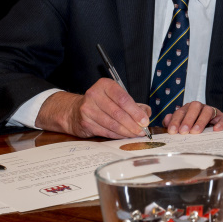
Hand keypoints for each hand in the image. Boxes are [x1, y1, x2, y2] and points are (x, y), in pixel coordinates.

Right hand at [35, 79, 150, 138]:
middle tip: (143, 130)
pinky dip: (117, 135)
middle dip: (133, 123)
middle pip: (118, 112)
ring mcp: (88, 109)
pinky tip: (125, 136)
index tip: (145, 120)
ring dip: (126, 131)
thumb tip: (147, 113)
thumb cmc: (102, 103)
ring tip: (136, 134)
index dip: (135, 111)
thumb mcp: (117, 97)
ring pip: (112, 123)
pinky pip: (106, 131)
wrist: (75, 111)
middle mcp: (94, 95)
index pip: (123, 98)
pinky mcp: (85, 122)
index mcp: (105, 85)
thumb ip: (134, 104)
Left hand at [163, 101, 222, 133]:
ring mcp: (214, 112)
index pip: (181, 111)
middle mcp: (201, 108)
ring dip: (201, 121)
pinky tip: (216, 129)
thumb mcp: (184, 126)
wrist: (218, 128)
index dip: (176, 120)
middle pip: (194, 106)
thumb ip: (174, 122)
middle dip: (188, 119)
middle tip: (183, 131)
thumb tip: (166, 121)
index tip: (172, 131)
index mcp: (190, 109)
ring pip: (208, 110)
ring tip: (196, 132)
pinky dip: (221, 123)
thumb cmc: (198, 128)